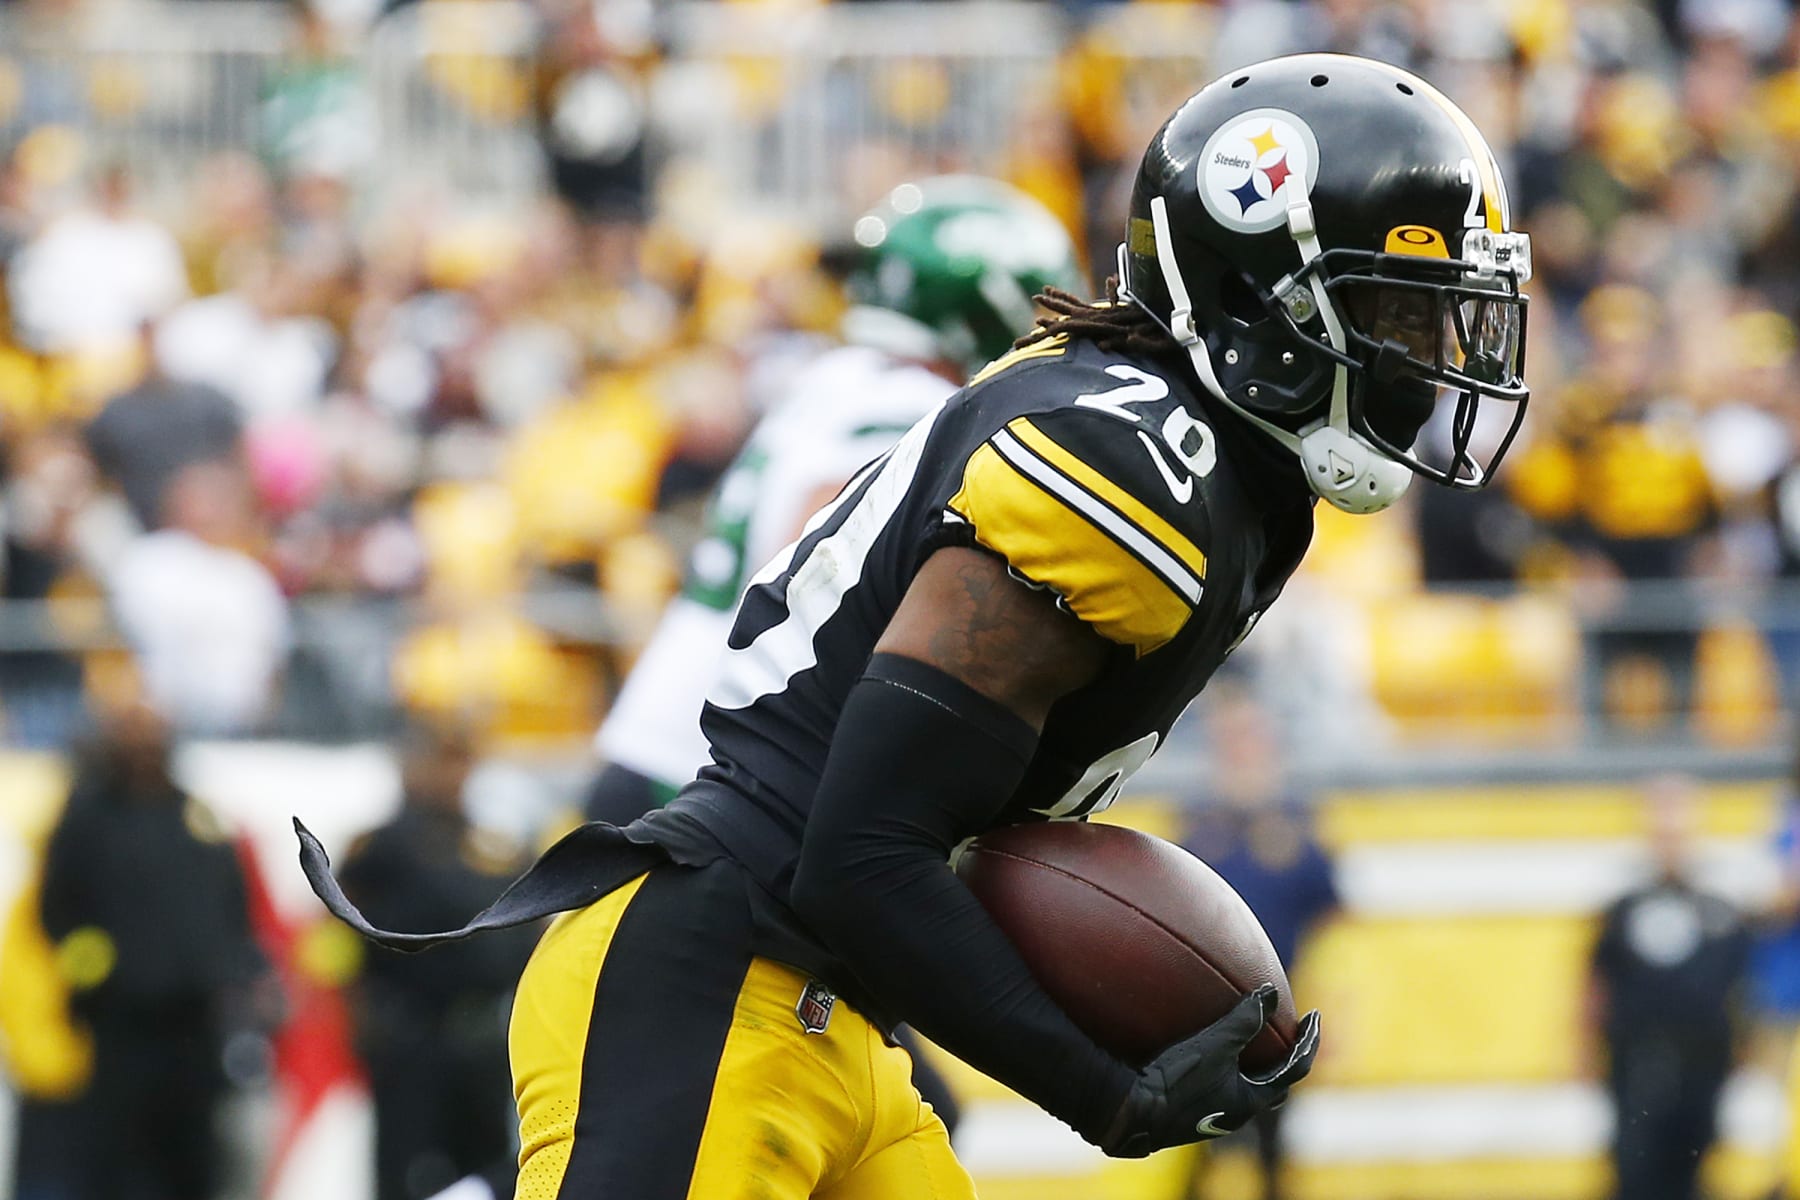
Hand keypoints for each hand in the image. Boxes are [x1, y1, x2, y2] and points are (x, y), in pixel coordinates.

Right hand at [1097, 985, 1320, 1157]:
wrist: (1132, 1114)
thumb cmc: (1177, 1080)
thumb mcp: (1215, 1045)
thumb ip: (1245, 1019)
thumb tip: (1270, 992)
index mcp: (1251, 1102)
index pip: (1294, 1070)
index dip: (1308, 1041)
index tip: (1313, 1016)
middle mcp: (1236, 1113)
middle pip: (1274, 1086)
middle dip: (1285, 1060)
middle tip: (1289, 1034)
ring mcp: (1213, 1116)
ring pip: (1245, 1089)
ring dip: (1253, 1064)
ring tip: (1250, 1039)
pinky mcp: (1190, 1113)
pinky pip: (1219, 1088)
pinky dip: (1226, 1069)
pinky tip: (1206, 1052)